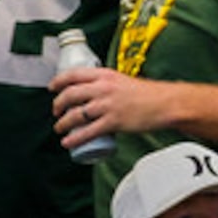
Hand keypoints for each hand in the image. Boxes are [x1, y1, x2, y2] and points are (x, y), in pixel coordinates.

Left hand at [50, 64, 168, 149]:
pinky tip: (68, 142)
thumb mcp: (123, 81)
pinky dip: (74, 138)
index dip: (58, 81)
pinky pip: (87, 132)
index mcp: (105, 75)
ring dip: (62, 124)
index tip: (52, 88)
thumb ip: (107, 85)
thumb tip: (93, 94)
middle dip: (58, 105)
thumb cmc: (148, 94)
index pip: (73, 74)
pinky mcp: (113, 122)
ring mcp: (107, 105)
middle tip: (57, 112)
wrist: (166, 104)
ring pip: (75, 115)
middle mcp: (103, 88)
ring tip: (60, 129)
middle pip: (70, 95)